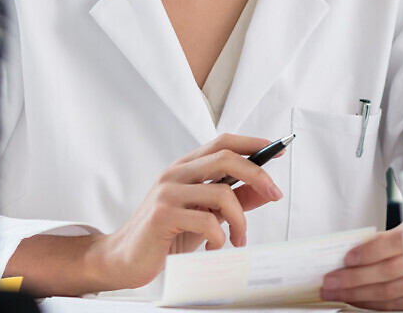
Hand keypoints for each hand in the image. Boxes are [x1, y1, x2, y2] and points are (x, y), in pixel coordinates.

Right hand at [91, 133, 284, 289]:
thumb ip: (233, 200)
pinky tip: (215, 248)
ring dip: (241, 220)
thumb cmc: (167, 235)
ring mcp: (168, 192)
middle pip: (226, 157)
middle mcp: (177, 172)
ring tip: (239, 239)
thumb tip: (265, 189)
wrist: (125, 259)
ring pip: (222, 192)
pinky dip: (221, 237)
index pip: (223, 142)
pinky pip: (207, 220)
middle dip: (258, 174)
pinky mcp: (163, 215)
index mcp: (186, 167)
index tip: (277, 149)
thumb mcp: (206, 215)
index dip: (252, 143)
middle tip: (275, 194)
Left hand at [320, 224, 402, 309]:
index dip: (370, 252)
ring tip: (335, 293)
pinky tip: (354, 300)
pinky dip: (371, 303)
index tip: (347, 258)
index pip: (392, 243)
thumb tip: (346, 254)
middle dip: (353, 279)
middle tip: (329, 282)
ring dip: (357, 295)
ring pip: (387, 293)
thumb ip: (378, 240)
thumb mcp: (399, 229)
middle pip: (385, 273)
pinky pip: (393, 305)